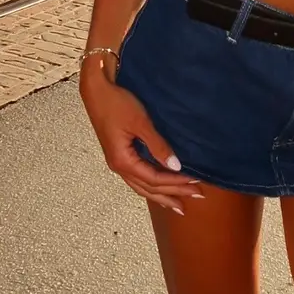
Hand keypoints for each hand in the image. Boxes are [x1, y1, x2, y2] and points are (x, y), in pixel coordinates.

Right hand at [81, 66, 203, 213]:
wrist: (96, 90)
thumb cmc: (117, 103)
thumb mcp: (140, 123)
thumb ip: (158, 145)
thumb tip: (175, 166)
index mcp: (123, 161)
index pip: (154, 179)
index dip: (176, 182)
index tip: (195, 182)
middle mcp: (118, 167)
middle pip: (148, 188)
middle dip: (172, 194)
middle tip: (196, 197)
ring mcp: (117, 162)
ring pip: (141, 186)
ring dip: (161, 194)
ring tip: (178, 204)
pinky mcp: (119, 155)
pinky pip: (137, 178)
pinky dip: (150, 186)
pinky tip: (158, 189)